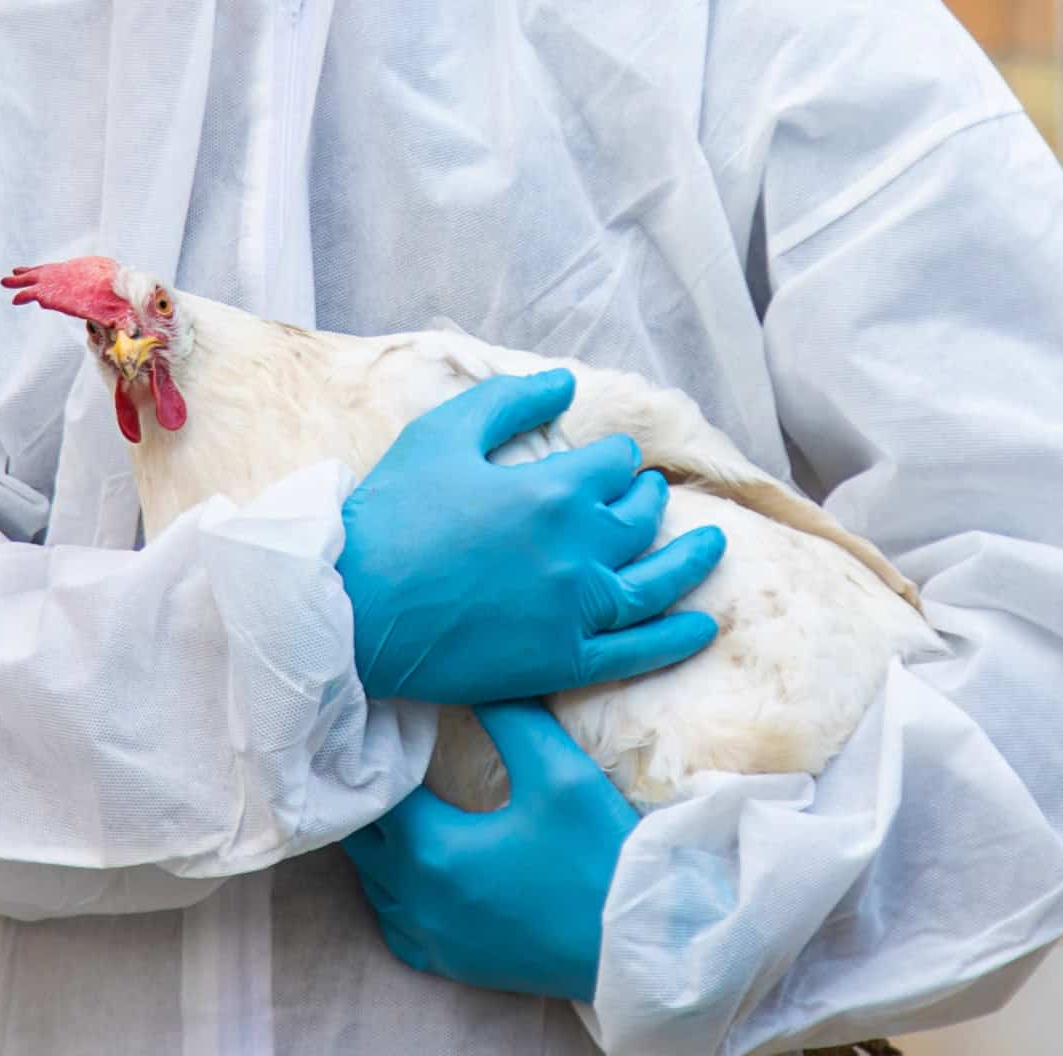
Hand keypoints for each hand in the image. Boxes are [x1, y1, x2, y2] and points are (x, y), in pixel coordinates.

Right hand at [337, 370, 726, 704]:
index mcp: (553, 491)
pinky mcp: (563, 663)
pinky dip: (676, 638)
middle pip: (639, 517)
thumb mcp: (441, 435)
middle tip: (645, 495)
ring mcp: (576, 611)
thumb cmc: (389, 515)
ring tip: (711, 545)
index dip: (612, 459)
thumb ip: (508, 402)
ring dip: (690, 558)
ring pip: (656, 581)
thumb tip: (566, 384)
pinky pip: (638, 652)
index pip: (612, 465)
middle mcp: (578, 549)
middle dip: (646, 499)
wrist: (351, 608)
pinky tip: (702, 627)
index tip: (606, 462)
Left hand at [340, 699, 641, 1002]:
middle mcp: (415, 901)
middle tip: (388, 759)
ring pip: (372, 884)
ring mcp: (431, 939)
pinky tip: (419, 870)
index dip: (378, 753)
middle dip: (370, 797)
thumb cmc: (600, 856)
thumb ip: (509, 718)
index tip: (388, 723)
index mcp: (430, 850)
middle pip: (362, 839)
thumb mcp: (560, 771)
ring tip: (400, 805)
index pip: (374, 790)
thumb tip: (473, 678)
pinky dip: (395, 894)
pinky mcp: (452, 965)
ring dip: (379, 845)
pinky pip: (396, 926)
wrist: (640, 944)